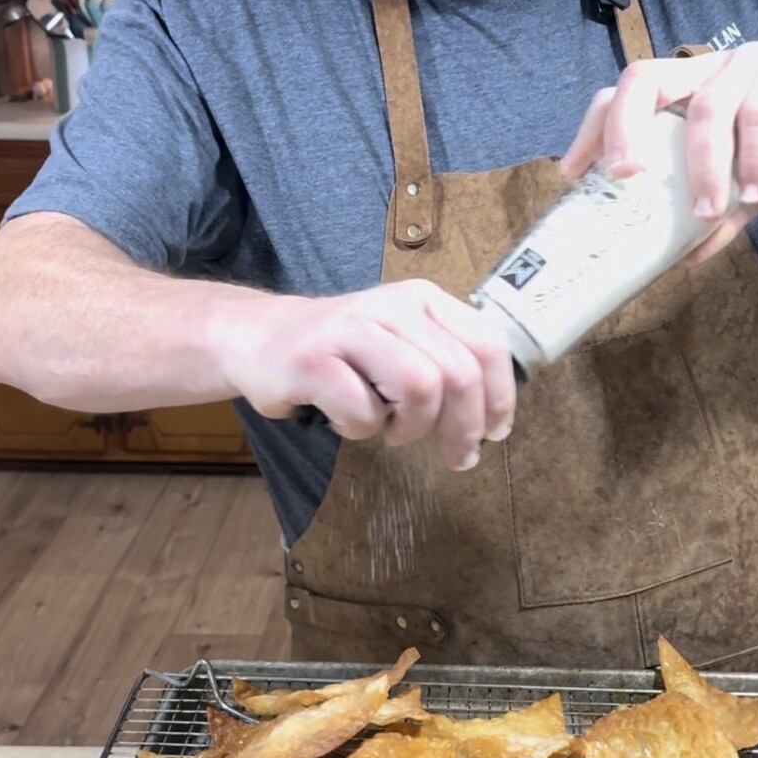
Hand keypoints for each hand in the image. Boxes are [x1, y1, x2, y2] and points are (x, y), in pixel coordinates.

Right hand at [209, 279, 516, 471]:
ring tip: (390, 430)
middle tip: (457, 457)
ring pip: (420, 389)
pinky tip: (346, 419)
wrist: (258, 338)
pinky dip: (361, 430)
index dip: (500, 397)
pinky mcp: (314, 360)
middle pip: (458, 374)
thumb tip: (494, 419)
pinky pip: (363, 412)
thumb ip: (447, 364)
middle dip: (464, 428)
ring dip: (410, 427)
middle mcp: (393, 306)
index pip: (487, 345)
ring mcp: (351, 329)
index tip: (495, 433)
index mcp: (424, 299)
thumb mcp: (402, 343)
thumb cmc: (342, 353)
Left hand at [562, 41, 757, 251]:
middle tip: (622, 179)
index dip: (595, 128)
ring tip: (706, 211)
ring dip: (700, 163)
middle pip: (644, 79)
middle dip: (623, 128)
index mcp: (689, 91)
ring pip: (705, 104)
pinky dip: (751, 155)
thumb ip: (722, 215)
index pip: (625, 94)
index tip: (572, 173)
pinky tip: (754, 190)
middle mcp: (709, 70)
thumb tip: (686, 260)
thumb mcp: (756, 184)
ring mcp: (748, 67)